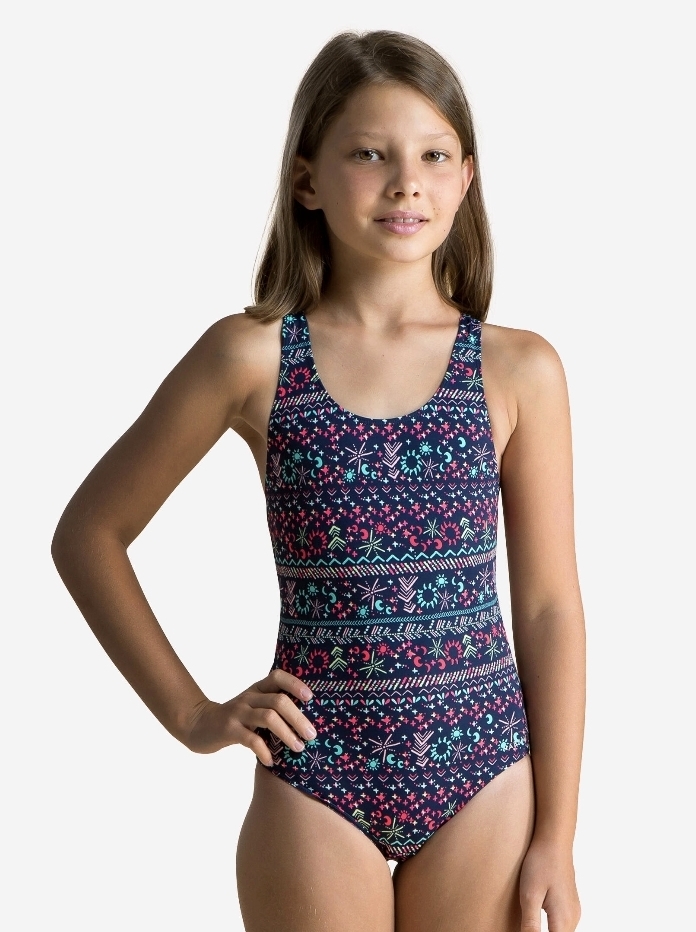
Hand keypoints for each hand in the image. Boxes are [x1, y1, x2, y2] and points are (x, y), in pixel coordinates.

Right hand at [183, 669, 316, 763]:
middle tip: (312, 735)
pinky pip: (251, 740)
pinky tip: (271, 761)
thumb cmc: (234, 718)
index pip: (278, 677)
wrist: (199, 724)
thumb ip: (272, 707)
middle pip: (279, 701)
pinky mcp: (228, 730)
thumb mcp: (252, 705)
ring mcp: (238, 713)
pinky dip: (264, 751)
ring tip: (298, 748)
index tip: (310, 699)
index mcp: (257, 689)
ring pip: (268, 718)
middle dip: (298, 718)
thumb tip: (306, 720)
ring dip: (287, 734)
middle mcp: (249, 697)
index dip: (295, 684)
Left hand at [519, 836, 580, 930]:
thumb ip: (531, 924)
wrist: (554, 841)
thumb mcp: (529, 895)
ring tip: (530, 924)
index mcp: (563, 920)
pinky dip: (552, 928)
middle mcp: (573, 919)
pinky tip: (539, 921)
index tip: (528, 927)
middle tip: (526, 924)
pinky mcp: (570, 905)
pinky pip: (563, 925)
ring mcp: (574, 911)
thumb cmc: (541, 864)